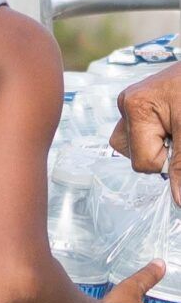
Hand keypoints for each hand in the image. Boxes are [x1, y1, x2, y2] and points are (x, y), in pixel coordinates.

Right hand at [112, 74, 180, 201]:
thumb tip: (177, 201)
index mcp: (135, 107)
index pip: (142, 161)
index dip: (166, 162)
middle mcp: (128, 103)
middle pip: (132, 153)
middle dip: (159, 154)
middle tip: (178, 136)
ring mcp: (133, 102)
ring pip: (133, 143)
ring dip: (156, 146)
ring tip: (176, 131)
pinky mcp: (143, 102)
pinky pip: (141, 130)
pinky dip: (157, 136)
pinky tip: (173, 126)